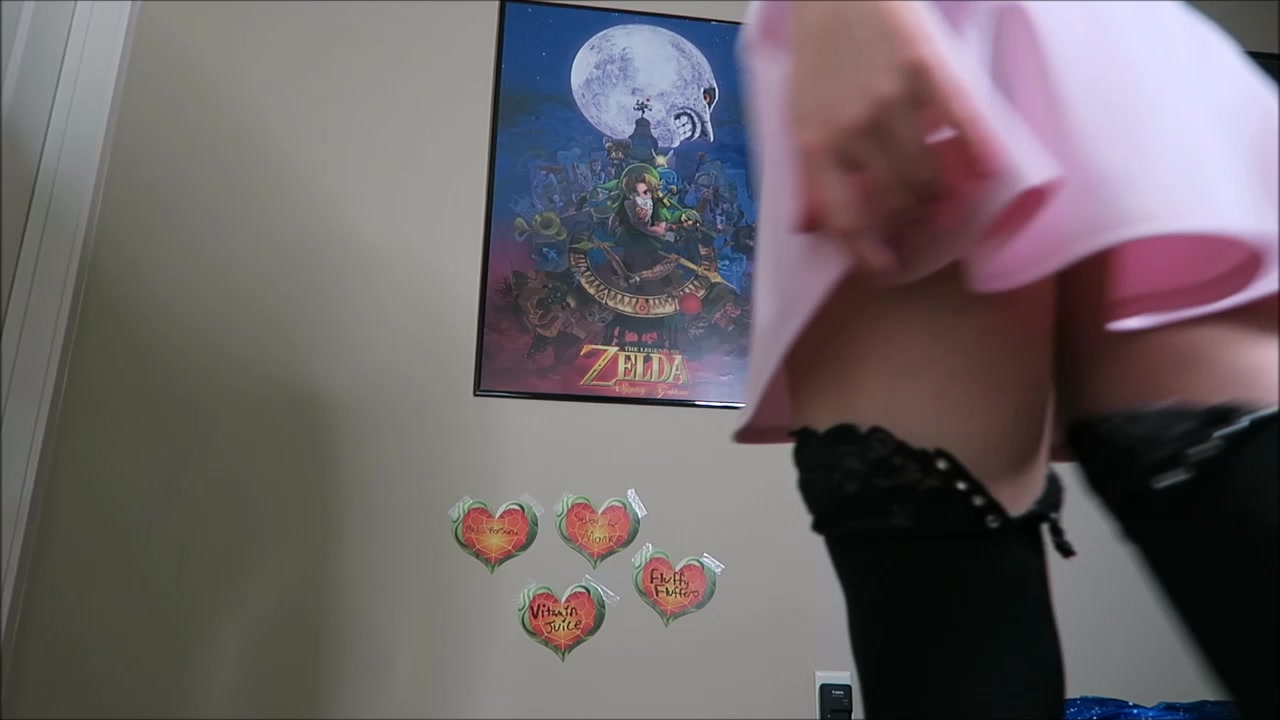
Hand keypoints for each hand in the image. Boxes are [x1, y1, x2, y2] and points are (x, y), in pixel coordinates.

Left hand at [786, 1, 990, 274]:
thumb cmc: (816, 53)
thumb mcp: (797, 114)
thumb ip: (813, 166)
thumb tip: (817, 225)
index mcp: (814, 143)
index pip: (847, 218)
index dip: (869, 252)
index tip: (886, 267)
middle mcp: (854, 129)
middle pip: (897, 202)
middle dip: (911, 224)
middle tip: (921, 229)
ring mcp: (893, 100)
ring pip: (930, 174)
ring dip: (941, 196)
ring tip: (946, 200)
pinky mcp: (927, 70)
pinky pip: (963, 124)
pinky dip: (979, 153)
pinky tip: (988, 171)